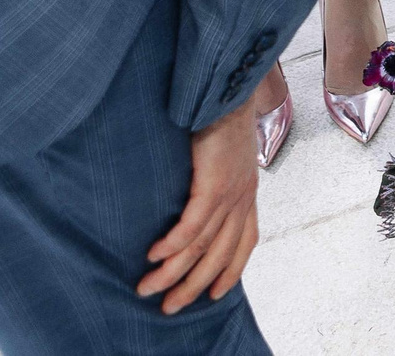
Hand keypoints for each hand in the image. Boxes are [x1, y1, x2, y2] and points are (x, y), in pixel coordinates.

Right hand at [137, 101, 259, 314]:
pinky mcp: (213, 183)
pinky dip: (172, 245)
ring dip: (172, 272)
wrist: (227, 87)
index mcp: (247, 192)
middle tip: (168, 307)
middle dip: (193, 286)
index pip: (245, 242)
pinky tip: (154, 256)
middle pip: (219, 255)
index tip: (213, 294)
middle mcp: (242, 197)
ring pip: (201, 247)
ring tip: (147, 288)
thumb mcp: (221, 154)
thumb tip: (190, 196)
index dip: (230, 271)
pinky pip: (192, 225)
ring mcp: (230, 192)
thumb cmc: (220, 115)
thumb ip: (212, 179)